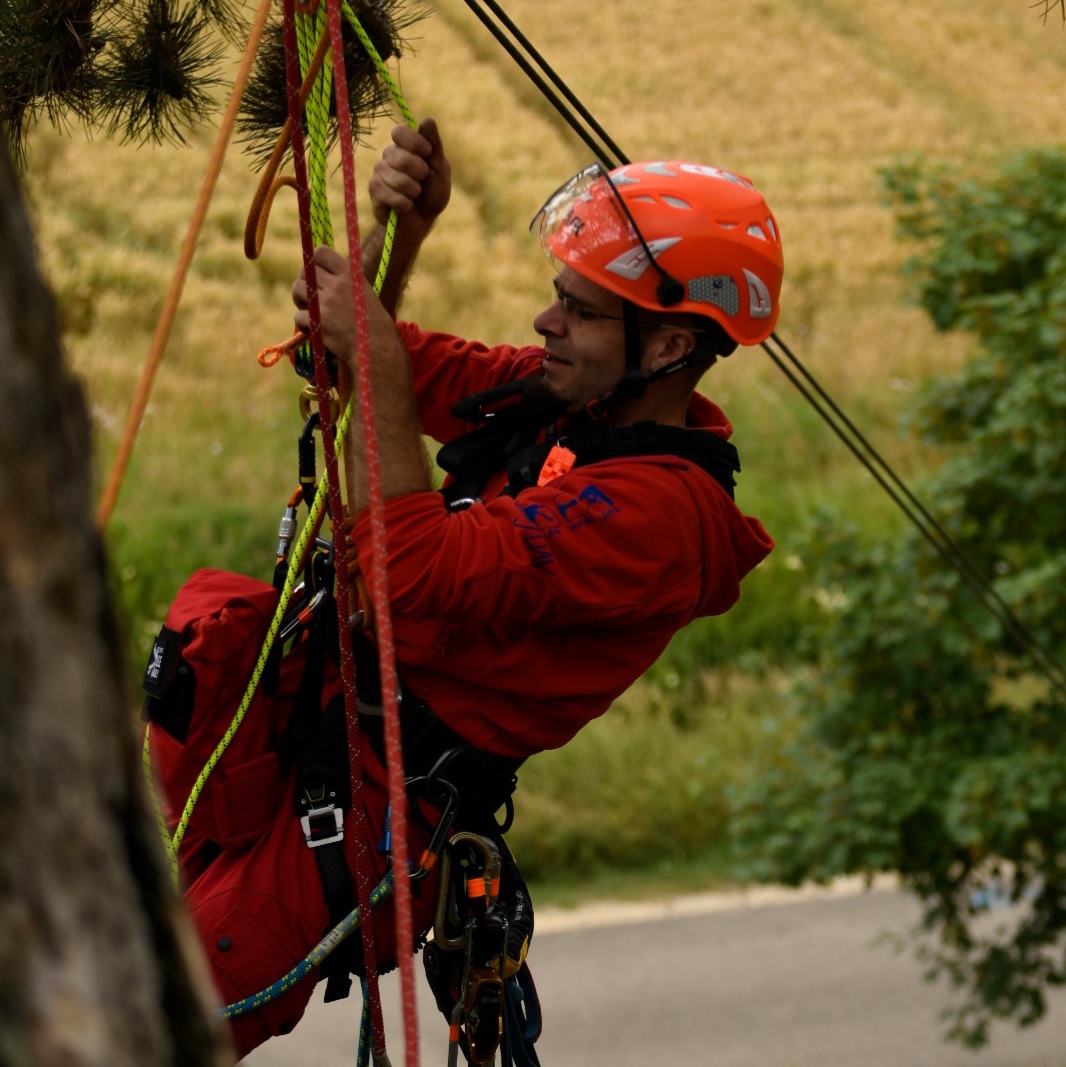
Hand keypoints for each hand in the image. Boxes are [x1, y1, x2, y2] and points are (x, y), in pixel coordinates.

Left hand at [292, 246, 403, 366]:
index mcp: (350, 274)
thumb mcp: (363, 292)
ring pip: (297, 290)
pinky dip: (303, 324)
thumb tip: (321, 272)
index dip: (314, 262)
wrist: (376, 348)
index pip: (321, 252)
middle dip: (305, 283)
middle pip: (304, 271)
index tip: (317, 274)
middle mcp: (337, 284)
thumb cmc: (372, 322)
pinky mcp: (318, 321)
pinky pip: (298, 315)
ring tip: (311, 312)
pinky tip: (314, 330)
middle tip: (312, 297)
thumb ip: (344, 279)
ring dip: (300, 301)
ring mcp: (327, 302)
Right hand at [369, 117, 450, 234]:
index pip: (400, 132)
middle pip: (401, 156)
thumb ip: (435, 146)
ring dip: (414, 192)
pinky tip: (406, 207)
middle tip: (422, 181)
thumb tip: (428, 120)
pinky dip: (404, 204)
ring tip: (415, 196)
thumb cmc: (432, 194)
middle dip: (419, 173)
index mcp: (404, 146)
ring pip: (398, 179)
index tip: (427, 153)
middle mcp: (389, 155)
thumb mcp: (440, 170)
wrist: (420, 222)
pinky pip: (389, 194)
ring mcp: (379, 172)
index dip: (415, 143)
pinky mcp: (374, 190)